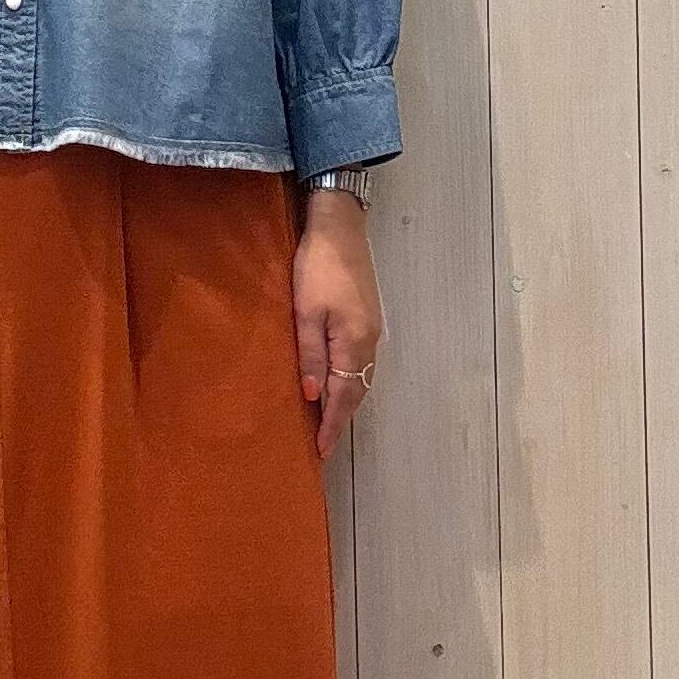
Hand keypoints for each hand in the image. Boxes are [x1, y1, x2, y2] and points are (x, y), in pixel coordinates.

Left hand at [292, 189, 383, 460]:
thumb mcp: (305, 312)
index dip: (332, 424)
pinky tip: (338, 385)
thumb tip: (311, 395)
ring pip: (361, 377)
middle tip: (324, 444)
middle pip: (357, 391)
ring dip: (346, 402)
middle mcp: (370, 341)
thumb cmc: (317, 266)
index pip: (343, 396)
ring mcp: (373, 329)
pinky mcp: (368, 318)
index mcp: (354, 342)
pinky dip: (350, 381)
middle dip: (341, 419)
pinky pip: (361, 362)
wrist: (340, 227)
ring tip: (330, 422)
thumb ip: (309, 355)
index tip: (322, 451)